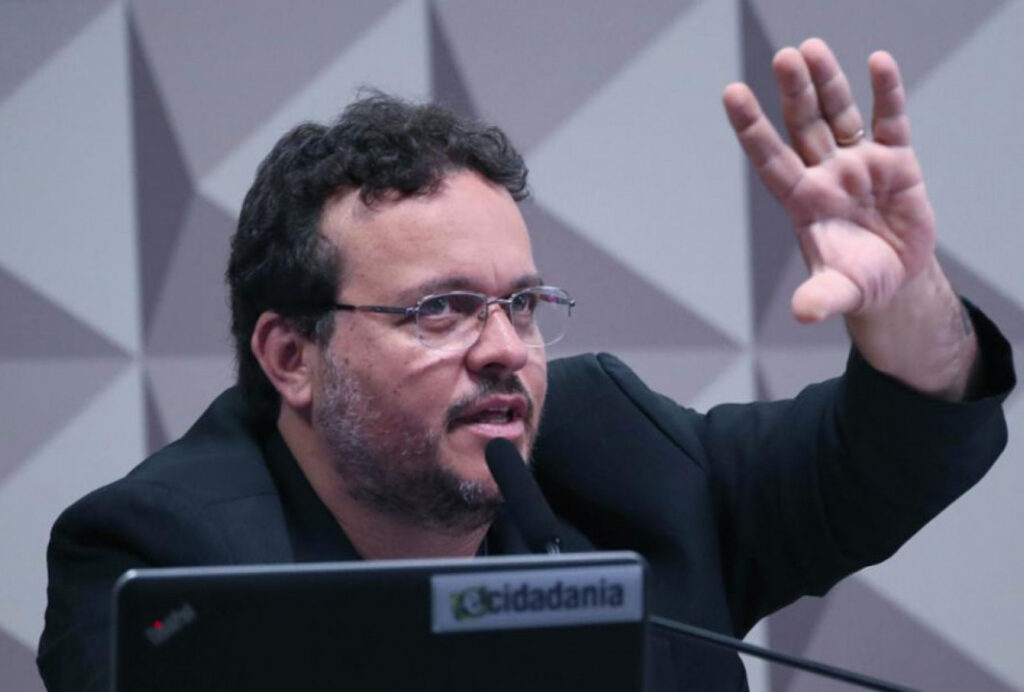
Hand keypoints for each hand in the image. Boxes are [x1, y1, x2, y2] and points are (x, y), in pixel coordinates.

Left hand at [723, 38, 935, 322]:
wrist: (895, 277)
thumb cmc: (858, 281)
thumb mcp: (842, 291)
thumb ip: (823, 297)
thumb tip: (804, 314)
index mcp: (803, 201)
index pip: (771, 158)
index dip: (752, 128)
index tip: (732, 94)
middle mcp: (825, 175)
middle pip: (805, 127)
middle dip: (795, 93)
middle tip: (784, 57)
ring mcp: (858, 163)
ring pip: (839, 114)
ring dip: (828, 82)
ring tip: (812, 49)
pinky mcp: (895, 161)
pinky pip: (888, 121)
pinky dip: (885, 93)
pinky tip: (877, 62)